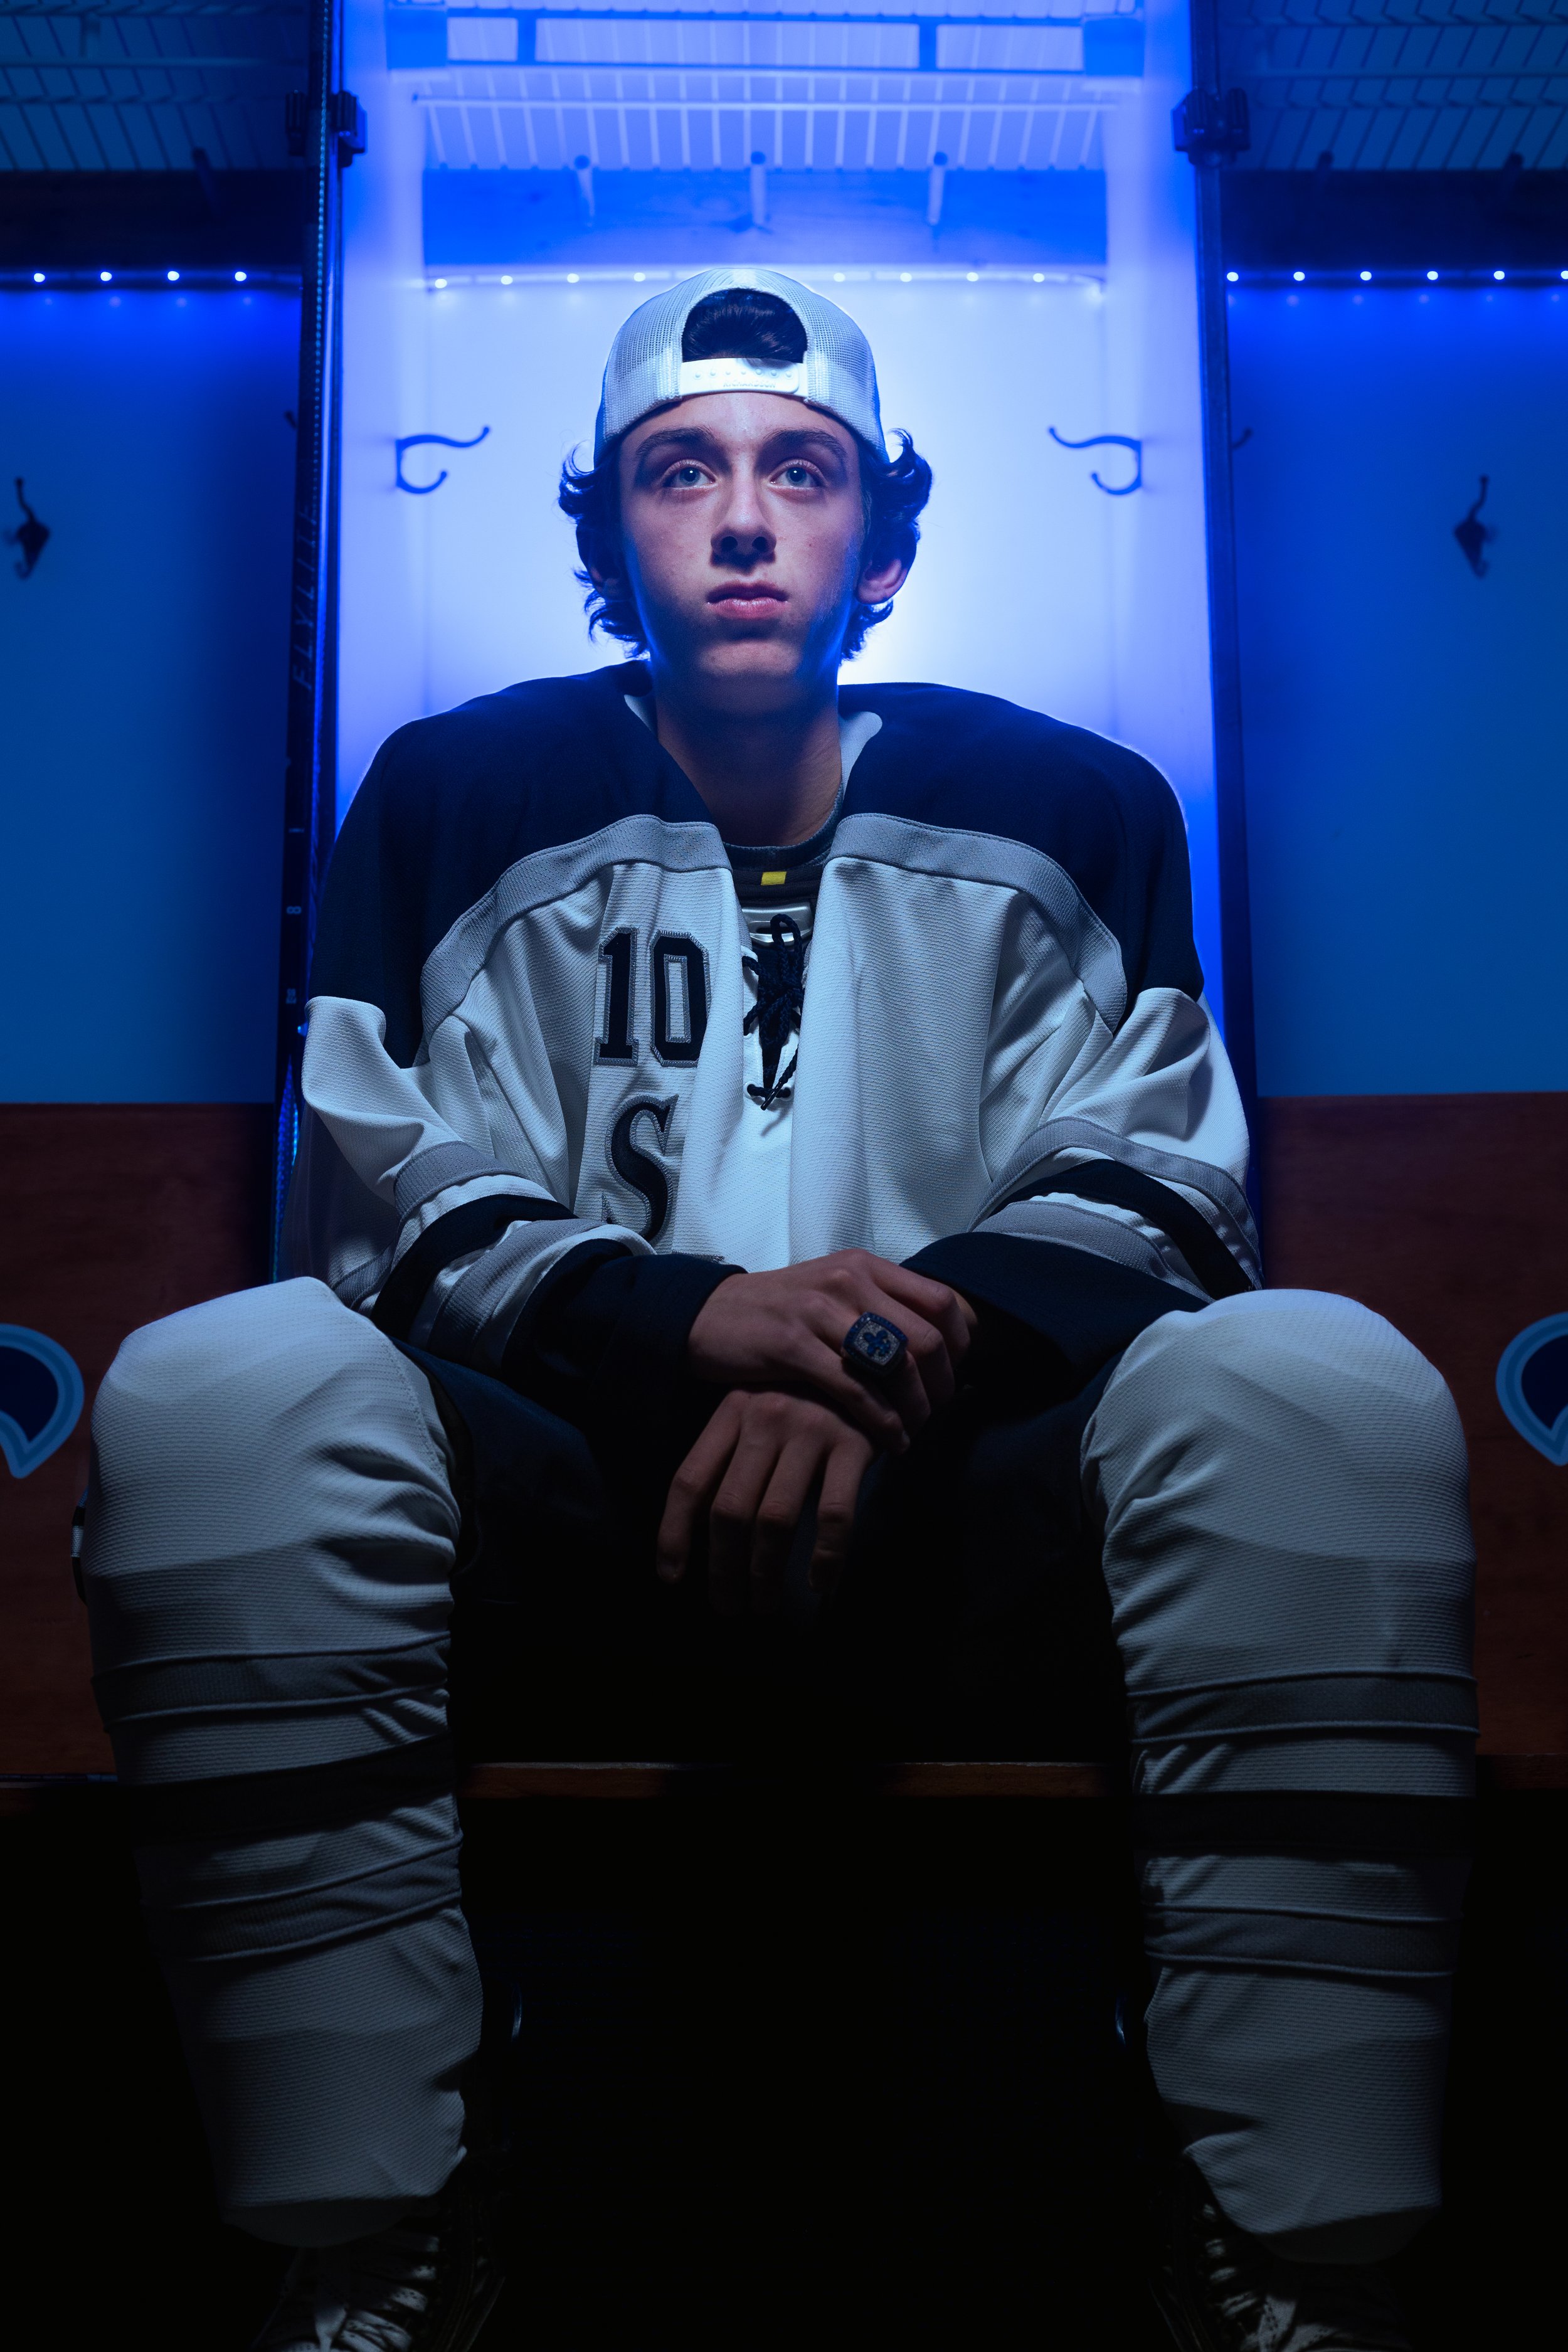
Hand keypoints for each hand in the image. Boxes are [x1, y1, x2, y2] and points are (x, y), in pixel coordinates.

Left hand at [656, 1389, 873, 1615]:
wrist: (875, 1357)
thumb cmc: (808, 1395)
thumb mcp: (760, 1409)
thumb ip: (733, 1455)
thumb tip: (700, 1527)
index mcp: (732, 1411)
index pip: (690, 1480)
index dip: (674, 1533)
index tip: (671, 1577)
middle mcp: (765, 1418)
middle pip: (730, 1508)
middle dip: (723, 1567)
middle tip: (726, 1606)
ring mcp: (811, 1430)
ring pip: (775, 1518)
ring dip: (765, 1573)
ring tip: (763, 1605)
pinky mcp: (854, 1444)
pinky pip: (834, 1514)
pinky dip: (825, 1557)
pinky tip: (820, 1584)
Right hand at [687, 1249, 978, 1446]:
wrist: (706, 1315)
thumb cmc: (779, 1312)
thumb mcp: (833, 1292)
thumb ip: (880, 1307)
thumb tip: (935, 1343)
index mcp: (865, 1266)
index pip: (941, 1300)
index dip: (961, 1344)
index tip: (954, 1375)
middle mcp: (848, 1281)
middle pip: (926, 1336)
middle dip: (942, 1384)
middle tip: (939, 1413)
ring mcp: (820, 1312)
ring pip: (896, 1364)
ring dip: (916, 1408)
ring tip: (915, 1431)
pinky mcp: (792, 1346)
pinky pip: (855, 1389)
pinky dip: (881, 1421)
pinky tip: (889, 1441)